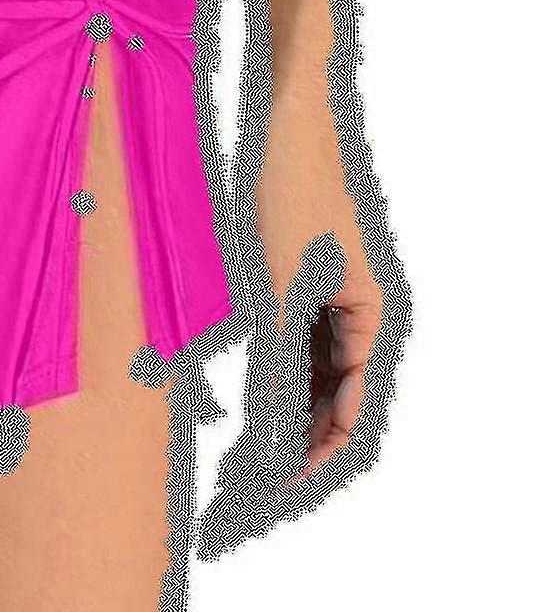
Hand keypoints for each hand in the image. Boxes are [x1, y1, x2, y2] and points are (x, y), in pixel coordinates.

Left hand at [256, 59, 382, 478]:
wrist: (283, 125)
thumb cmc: (288, 196)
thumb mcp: (278, 286)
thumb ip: (278, 362)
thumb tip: (274, 434)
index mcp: (370, 317)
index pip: (352, 409)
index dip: (316, 453)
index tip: (277, 486)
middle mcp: (358, 312)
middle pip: (334, 396)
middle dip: (299, 439)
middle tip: (255, 480)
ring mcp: (330, 297)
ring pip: (311, 372)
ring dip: (284, 409)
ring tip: (245, 446)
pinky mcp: (302, 280)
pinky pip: (292, 341)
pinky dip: (271, 370)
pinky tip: (242, 393)